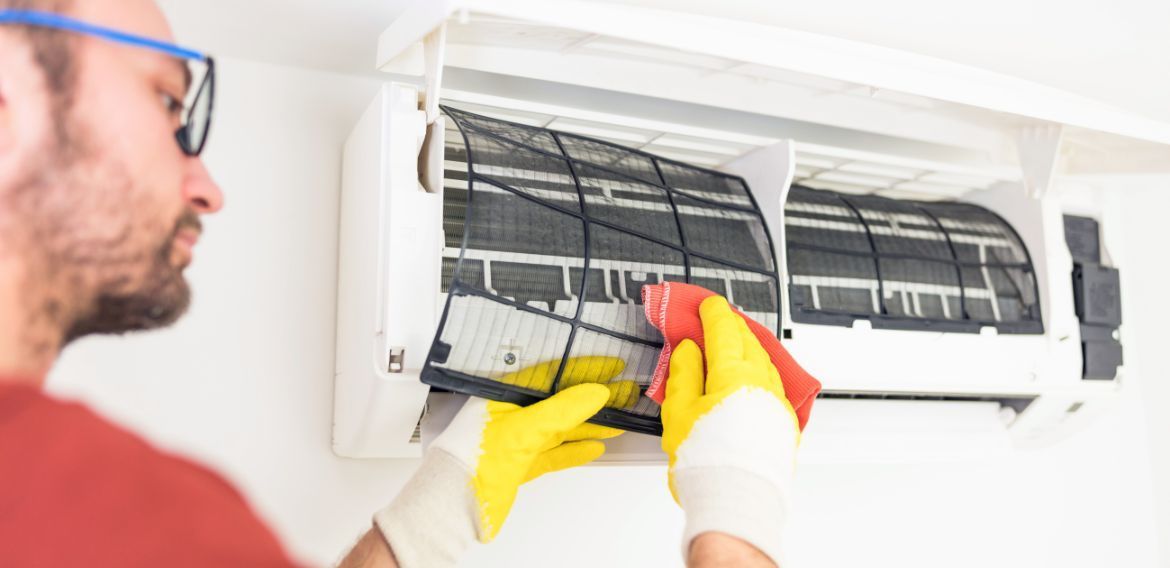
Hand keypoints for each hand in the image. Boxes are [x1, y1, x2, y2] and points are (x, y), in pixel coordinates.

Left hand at [374, 359, 625, 567]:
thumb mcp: (523, 429)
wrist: (455, 504)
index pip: (552, 374)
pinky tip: (594, 446)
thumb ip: (561, 410)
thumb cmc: (472, 460)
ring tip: (618, 419)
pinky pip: (555, 452)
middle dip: (593, 397)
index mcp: (505, 395)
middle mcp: (512, 414)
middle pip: (561, 400)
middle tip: (624, 392)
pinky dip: (575, 450)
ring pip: (561, 427)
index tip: (611, 365)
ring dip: (590, 423)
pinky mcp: (522, 464)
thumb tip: (595, 392)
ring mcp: (518, 440)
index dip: (583, 369)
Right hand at [661, 296, 799, 565]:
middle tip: (717, 320)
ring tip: (733, 347)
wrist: (737, 502)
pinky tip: (749, 380)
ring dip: (748, 348)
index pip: (724, 330)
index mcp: (734, 374)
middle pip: (749, 341)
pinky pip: (773, 385)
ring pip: (765, 362)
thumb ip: (684, 374)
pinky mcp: (784, 424)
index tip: (706, 305)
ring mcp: (777, 404)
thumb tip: (688, 351)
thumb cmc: (707, 462)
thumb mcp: (679, 411)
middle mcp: (762, 383)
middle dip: (732, 326)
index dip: (713, 313)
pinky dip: (759, 373)